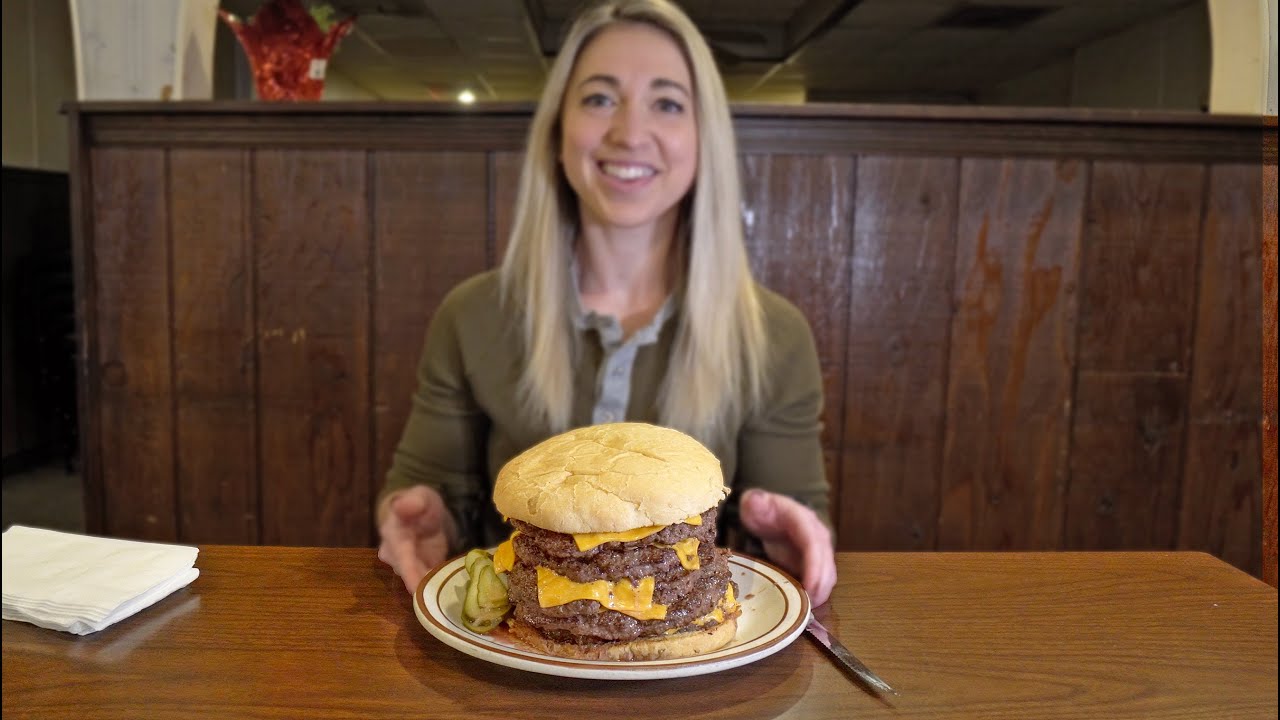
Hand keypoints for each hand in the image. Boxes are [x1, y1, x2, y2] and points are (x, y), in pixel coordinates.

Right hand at [377, 485, 453, 594]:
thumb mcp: (422, 497)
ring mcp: (404, 567)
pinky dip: (436, 587)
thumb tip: (401, 505)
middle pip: (408, 574)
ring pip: (417, 581)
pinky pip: (426, 583)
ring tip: (447, 595)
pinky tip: (449, 591)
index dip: (408, 571)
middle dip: (422, 584)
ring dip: (430, 588)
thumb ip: (414, 502)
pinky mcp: (417, 574)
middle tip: (440, 596)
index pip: (400, 556)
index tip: (415, 588)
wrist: (423, 515)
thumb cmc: (421, 505)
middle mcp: (393, 555)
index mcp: (393, 535)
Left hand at [739, 488, 835, 606]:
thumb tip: (755, 500)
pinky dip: (817, 592)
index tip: (810, 585)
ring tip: (809, 609)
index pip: (813, 543)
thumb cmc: (762, 511)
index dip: (814, 566)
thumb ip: (755, 502)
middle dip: (820, 584)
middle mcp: (817, 534)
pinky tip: (808, 605)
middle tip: (810, 605)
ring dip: (822, 591)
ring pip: (828, 573)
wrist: (769, 514)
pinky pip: (822, 578)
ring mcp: (819, 548)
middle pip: (826, 561)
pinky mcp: (815, 561)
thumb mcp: (755, 504)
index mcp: (803, 520)